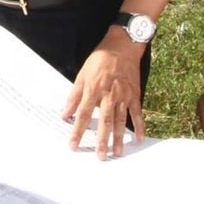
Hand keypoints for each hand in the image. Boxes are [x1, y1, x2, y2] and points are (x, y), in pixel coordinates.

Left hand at [63, 33, 145, 158]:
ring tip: (117, 153)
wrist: (122, 46)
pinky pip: (137, 113)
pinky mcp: (135, 95)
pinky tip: (139, 139)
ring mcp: (124, 96)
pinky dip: (139, 126)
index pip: (83, 115)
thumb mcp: (82, 75)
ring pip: (121, 121)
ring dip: (119, 138)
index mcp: (94, 90)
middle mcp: (109, 95)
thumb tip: (64, 114)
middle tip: (100, 157)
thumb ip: (74, 96)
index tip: (73, 145)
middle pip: (105, 122)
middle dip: (102, 141)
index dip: (77, 131)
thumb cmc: (99, 60)